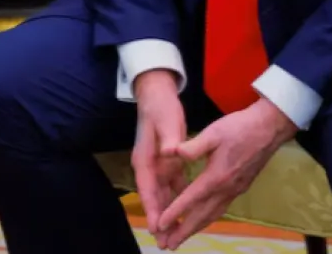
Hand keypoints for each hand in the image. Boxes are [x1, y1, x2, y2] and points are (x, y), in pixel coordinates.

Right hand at [131, 70, 187, 241]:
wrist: (157, 94)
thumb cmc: (160, 108)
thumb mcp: (166, 121)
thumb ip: (170, 138)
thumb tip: (173, 152)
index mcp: (145, 159)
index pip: (148, 189)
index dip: (152, 209)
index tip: (157, 227)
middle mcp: (148, 166)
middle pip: (154, 198)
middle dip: (159, 220)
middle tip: (165, 243)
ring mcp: (157, 166)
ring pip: (163, 196)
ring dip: (168, 214)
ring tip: (174, 236)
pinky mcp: (167, 163)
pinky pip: (172, 187)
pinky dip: (178, 201)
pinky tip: (187, 213)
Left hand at [154, 98, 296, 249]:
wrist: (269, 129)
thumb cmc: (240, 128)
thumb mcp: (213, 132)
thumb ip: (192, 146)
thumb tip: (172, 153)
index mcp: (216, 176)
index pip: (191, 199)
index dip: (175, 212)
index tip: (161, 225)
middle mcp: (226, 189)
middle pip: (202, 216)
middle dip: (184, 231)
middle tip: (168, 246)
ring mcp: (235, 190)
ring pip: (213, 215)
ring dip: (196, 228)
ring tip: (181, 239)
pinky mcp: (240, 188)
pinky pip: (221, 209)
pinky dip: (208, 219)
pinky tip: (202, 219)